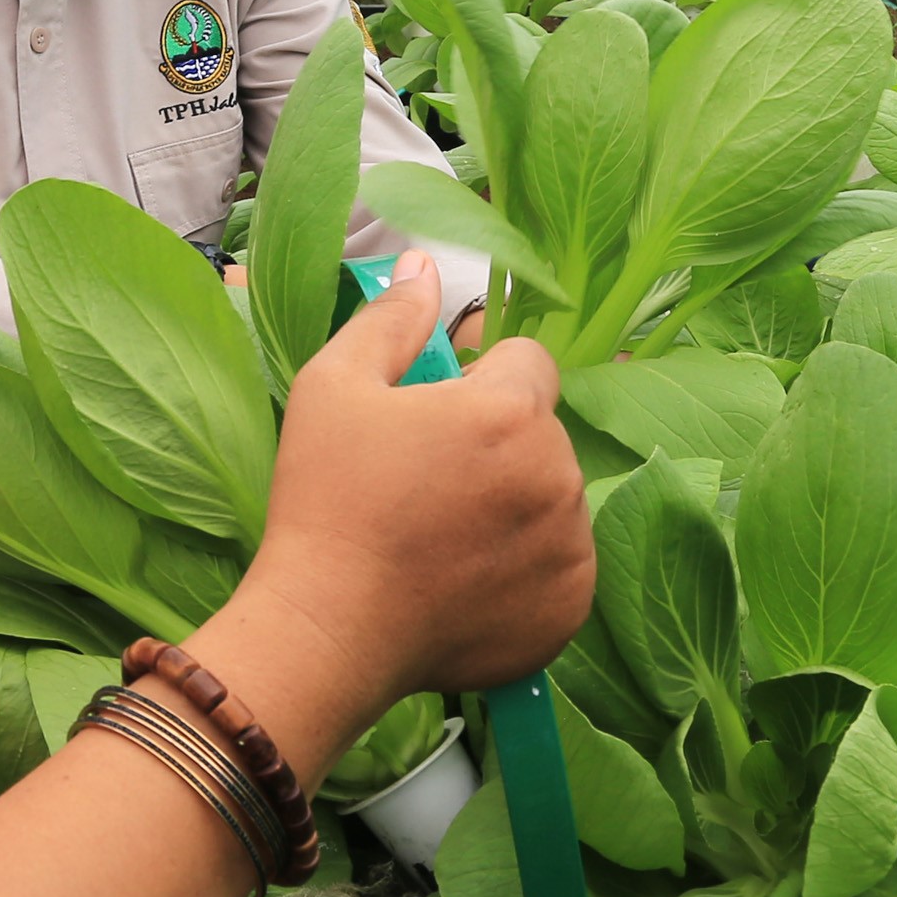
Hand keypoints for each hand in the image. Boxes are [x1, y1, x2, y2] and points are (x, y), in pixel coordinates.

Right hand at [229, 251, 590, 715]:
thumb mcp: (333, 387)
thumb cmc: (326, 501)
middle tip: (427, 484)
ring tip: (443, 538)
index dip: (482, 381)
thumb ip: (391, 319)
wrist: (329, 629)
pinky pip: (561, 567)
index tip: (437, 418)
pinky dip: (526, 571)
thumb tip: (424, 266)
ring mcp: (570, 548)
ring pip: (554, 500)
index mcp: (511, 410)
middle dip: (499, 445)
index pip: (529, 362)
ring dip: (516, 505)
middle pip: (542, 434)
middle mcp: (558, 474)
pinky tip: (466, 581)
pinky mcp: (570, 610)